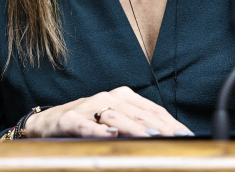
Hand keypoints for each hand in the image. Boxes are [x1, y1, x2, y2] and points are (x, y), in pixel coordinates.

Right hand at [20, 86, 192, 137]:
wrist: (48, 121)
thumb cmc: (87, 122)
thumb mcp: (114, 121)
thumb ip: (137, 125)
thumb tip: (165, 137)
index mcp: (123, 96)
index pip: (152, 110)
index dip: (170, 122)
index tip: (187, 135)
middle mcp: (108, 98)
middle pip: (138, 113)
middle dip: (159, 127)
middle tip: (176, 138)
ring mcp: (89, 107)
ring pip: (115, 118)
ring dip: (134, 128)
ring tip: (150, 137)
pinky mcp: (70, 119)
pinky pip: (86, 125)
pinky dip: (98, 131)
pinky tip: (109, 136)